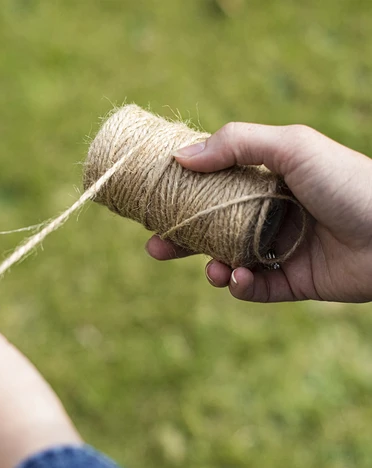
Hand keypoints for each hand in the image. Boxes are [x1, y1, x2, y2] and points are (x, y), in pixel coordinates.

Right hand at [146, 123, 371, 302]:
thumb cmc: (348, 181)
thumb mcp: (293, 147)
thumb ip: (236, 144)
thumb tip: (181, 157)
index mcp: (264, 182)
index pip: (212, 186)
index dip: (183, 193)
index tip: (155, 199)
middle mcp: (267, 215)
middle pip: (211, 227)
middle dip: (181, 238)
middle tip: (155, 245)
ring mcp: (278, 249)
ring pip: (228, 260)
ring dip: (210, 266)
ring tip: (211, 269)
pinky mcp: (292, 280)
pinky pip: (255, 288)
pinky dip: (240, 286)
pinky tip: (238, 279)